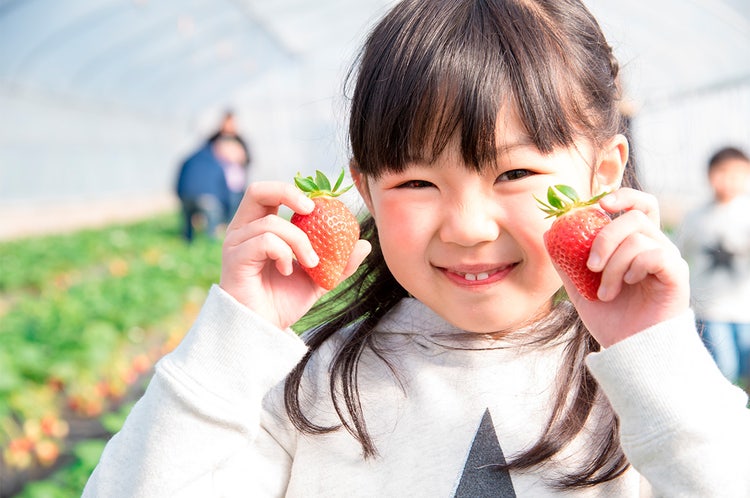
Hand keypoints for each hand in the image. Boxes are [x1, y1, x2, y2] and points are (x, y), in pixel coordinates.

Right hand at [219, 181, 370, 329]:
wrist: (264, 330)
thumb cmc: (283, 302)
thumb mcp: (319, 279)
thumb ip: (339, 262)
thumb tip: (364, 244)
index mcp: (258, 228)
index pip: (272, 194)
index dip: (297, 192)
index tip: (322, 207)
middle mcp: (243, 230)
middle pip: (259, 190)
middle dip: (288, 193)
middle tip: (313, 209)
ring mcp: (236, 243)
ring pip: (272, 223)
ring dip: (299, 241)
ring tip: (310, 264)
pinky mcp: (234, 258)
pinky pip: (264, 241)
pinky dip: (283, 252)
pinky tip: (287, 270)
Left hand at [559, 188, 689, 346]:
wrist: (629, 350)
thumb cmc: (609, 319)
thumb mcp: (578, 287)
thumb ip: (566, 260)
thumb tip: (549, 232)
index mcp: (636, 243)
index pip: (639, 205)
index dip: (623, 196)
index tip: (600, 204)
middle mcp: (656, 246)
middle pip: (635, 216)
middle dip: (605, 238)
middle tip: (590, 266)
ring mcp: (668, 259)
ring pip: (638, 238)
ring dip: (613, 265)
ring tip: (605, 293)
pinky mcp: (677, 274)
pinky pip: (655, 254)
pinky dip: (634, 267)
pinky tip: (627, 285)